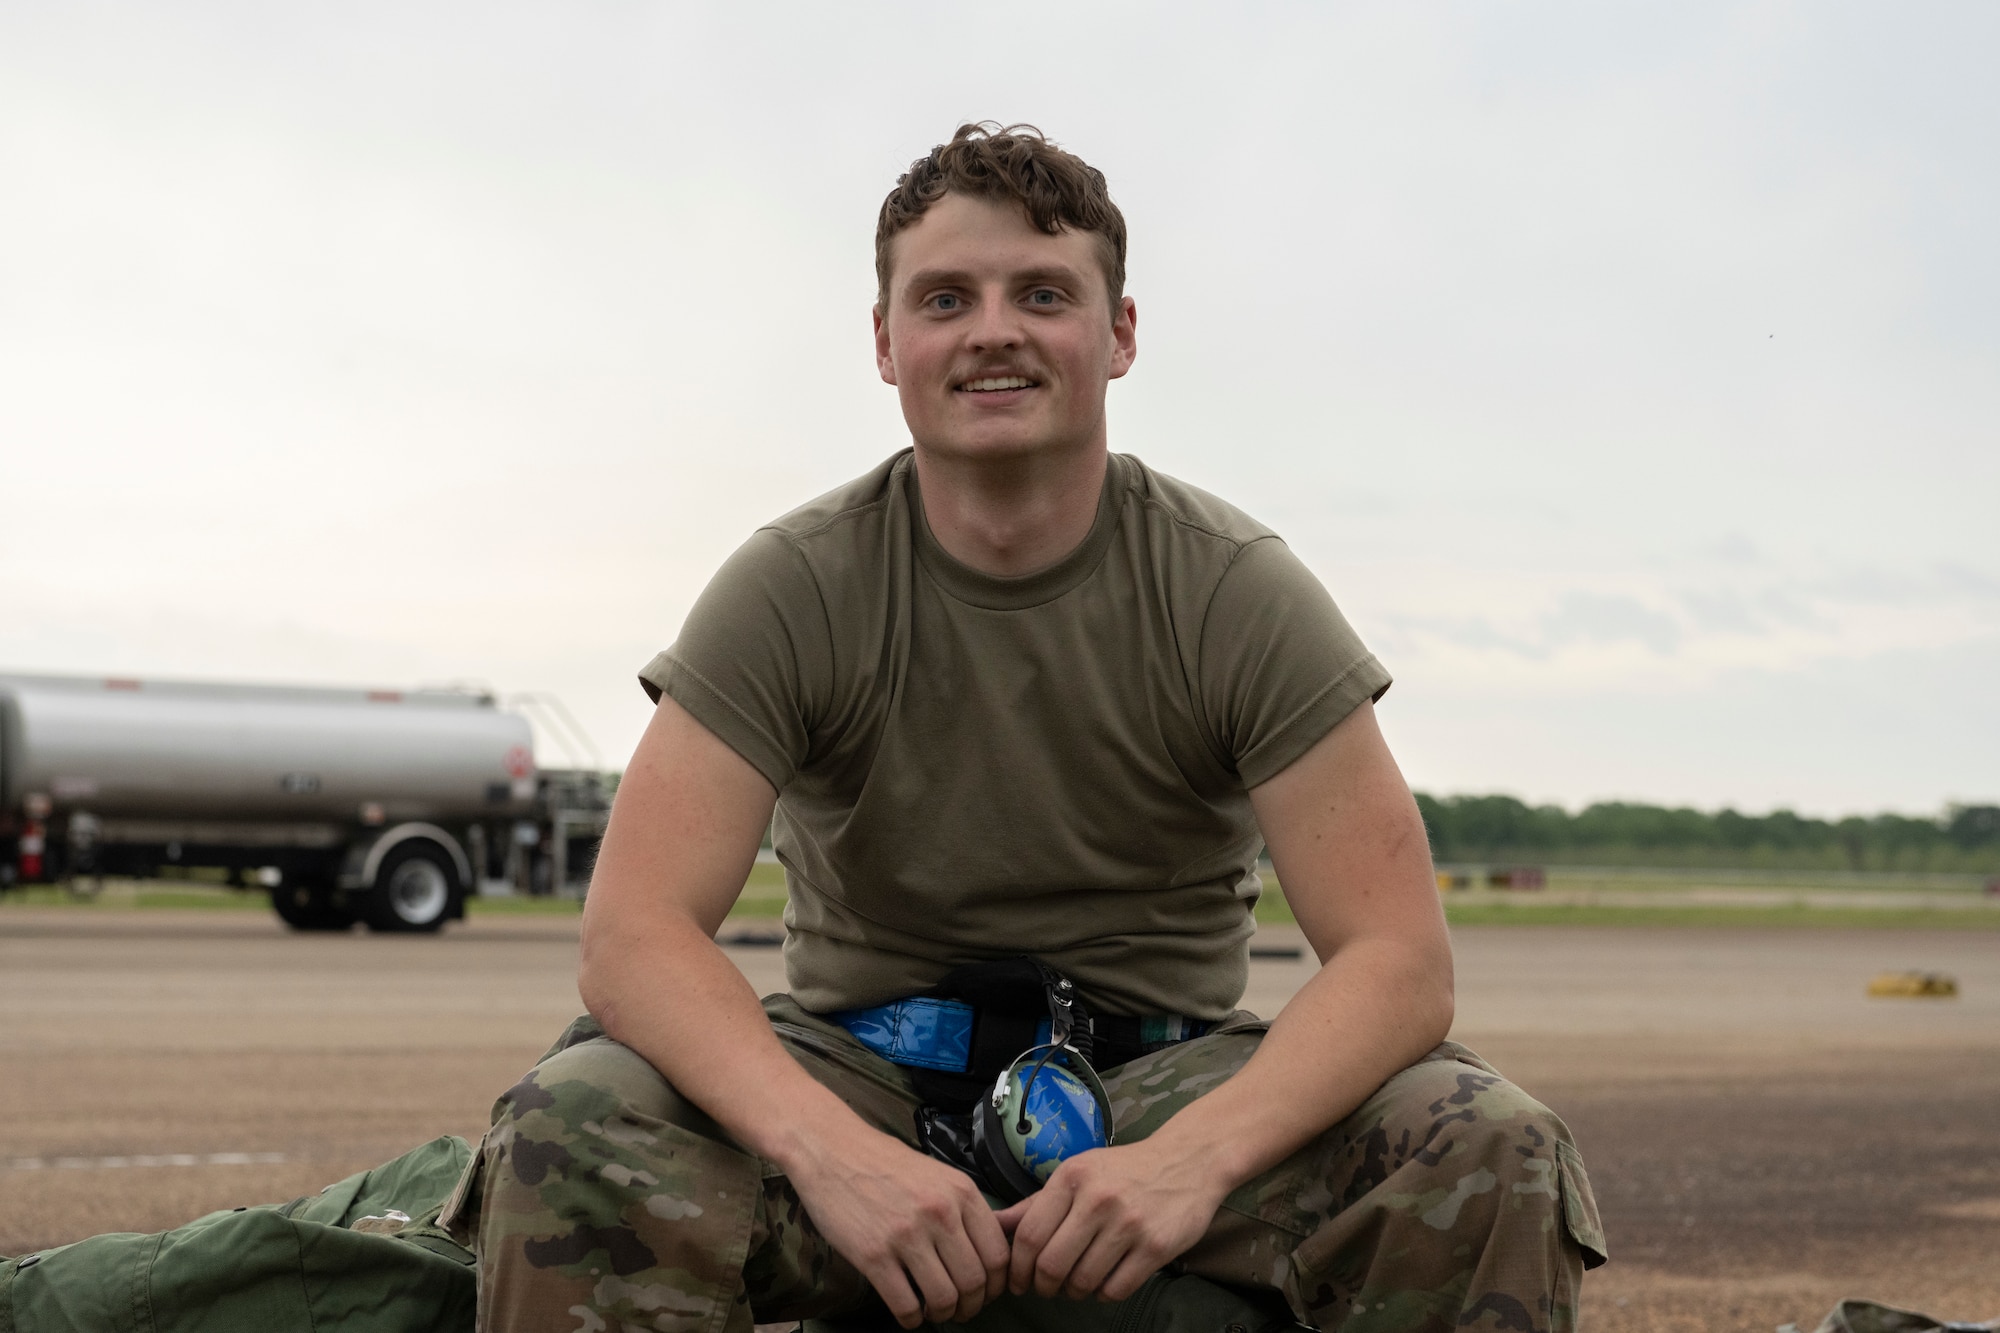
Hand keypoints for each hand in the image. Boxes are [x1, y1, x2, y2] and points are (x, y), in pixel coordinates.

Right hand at [786, 1121, 1009, 1327]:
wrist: (832, 1149)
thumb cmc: (884, 1163)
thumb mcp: (938, 1175)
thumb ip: (964, 1208)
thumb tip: (987, 1248)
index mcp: (961, 1192)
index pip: (998, 1254)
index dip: (996, 1284)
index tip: (986, 1292)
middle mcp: (939, 1213)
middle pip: (975, 1282)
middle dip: (972, 1306)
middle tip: (961, 1310)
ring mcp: (906, 1235)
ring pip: (944, 1298)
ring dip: (943, 1315)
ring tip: (934, 1311)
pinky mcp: (873, 1255)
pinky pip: (906, 1305)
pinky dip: (912, 1319)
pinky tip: (909, 1313)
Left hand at [995, 1136, 1230, 1302]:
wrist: (1188, 1160)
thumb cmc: (1124, 1170)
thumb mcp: (1077, 1172)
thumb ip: (1037, 1202)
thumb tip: (995, 1224)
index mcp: (1072, 1177)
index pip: (1029, 1235)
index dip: (1018, 1267)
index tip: (1018, 1281)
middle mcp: (1098, 1199)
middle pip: (1051, 1264)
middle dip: (1042, 1286)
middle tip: (1045, 1288)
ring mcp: (1129, 1224)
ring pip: (1082, 1281)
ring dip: (1073, 1292)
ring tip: (1075, 1284)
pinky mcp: (1155, 1247)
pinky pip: (1115, 1289)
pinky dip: (1102, 1294)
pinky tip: (1103, 1281)